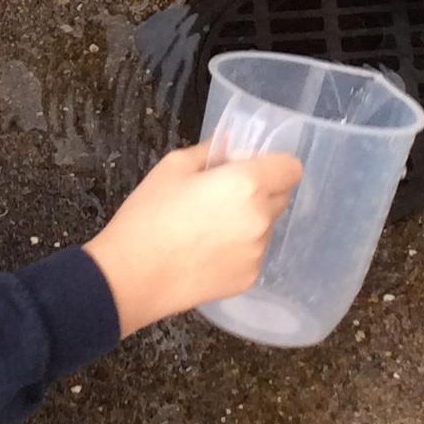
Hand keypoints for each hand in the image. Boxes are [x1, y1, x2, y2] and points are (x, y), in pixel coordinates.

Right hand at [85, 143, 301, 338]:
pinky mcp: (248, 279)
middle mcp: (261, 219)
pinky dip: (238, 250)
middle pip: (280, 197)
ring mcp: (257, 252)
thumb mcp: (173, 167)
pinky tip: (205, 252)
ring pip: (265, 227)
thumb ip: (210, 151)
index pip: (291, 168)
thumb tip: (231, 145)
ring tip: (206, 229)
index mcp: (246, 184)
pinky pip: (252, 254)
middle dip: (260, 192)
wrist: (132, 276)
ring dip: (248, 222)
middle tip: (222, 196)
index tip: (249, 168)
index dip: (274, 165)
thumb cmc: (149, 215)